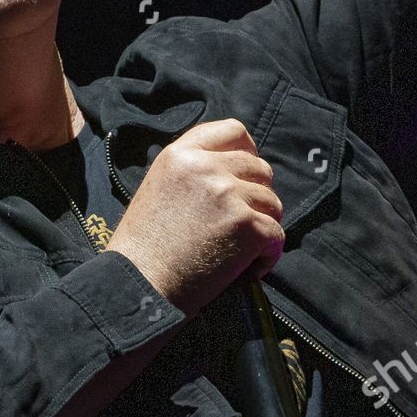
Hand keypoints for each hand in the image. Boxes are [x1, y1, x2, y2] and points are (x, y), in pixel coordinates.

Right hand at [109, 118, 284, 319]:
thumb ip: (193, 172)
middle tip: (241, 223)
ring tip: (241, 250)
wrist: (139, 285)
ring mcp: (229, 194)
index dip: (247, 151)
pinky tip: (248, 269)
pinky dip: (267, 255)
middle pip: (259, 168)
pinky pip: (277, 234)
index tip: (244, 174)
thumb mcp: (159, 188)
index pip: (233, 130)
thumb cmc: (143, 247)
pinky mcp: (247, 225)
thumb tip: (232, 173)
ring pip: (272, 202)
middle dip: (257, 195)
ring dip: (263, 225)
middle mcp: (207, 167)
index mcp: (181, 154)